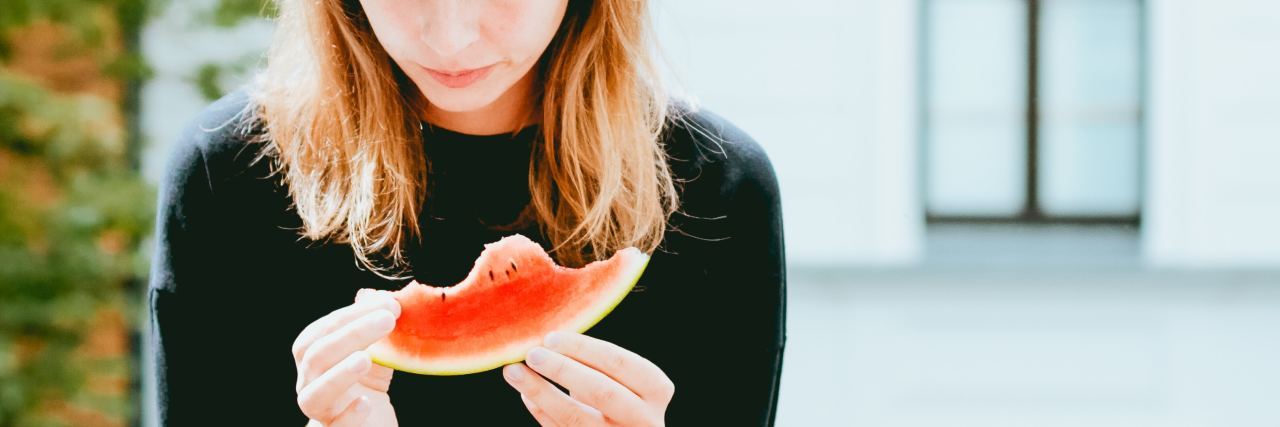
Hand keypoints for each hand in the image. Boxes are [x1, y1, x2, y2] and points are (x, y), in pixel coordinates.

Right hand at [294, 289, 401, 426]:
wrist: (371, 422)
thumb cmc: (369, 383)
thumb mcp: (376, 350)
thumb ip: (374, 324)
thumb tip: (373, 294)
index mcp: (313, 357)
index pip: (322, 330)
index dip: (352, 314)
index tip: (388, 303)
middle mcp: (309, 382)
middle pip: (317, 355)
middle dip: (352, 333)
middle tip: (387, 320)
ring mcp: (320, 409)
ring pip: (315, 392)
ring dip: (340, 373)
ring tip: (366, 359)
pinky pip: (336, 425)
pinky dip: (349, 414)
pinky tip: (366, 403)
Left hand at [502, 332, 674, 425]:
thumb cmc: (625, 400)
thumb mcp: (624, 381)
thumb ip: (596, 363)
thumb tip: (548, 340)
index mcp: (656, 390)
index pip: (620, 363)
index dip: (583, 348)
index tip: (551, 337)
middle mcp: (645, 419)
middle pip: (601, 391)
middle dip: (562, 369)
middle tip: (532, 353)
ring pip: (575, 417)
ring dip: (540, 391)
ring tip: (513, 372)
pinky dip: (542, 412)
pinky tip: (526, 395)